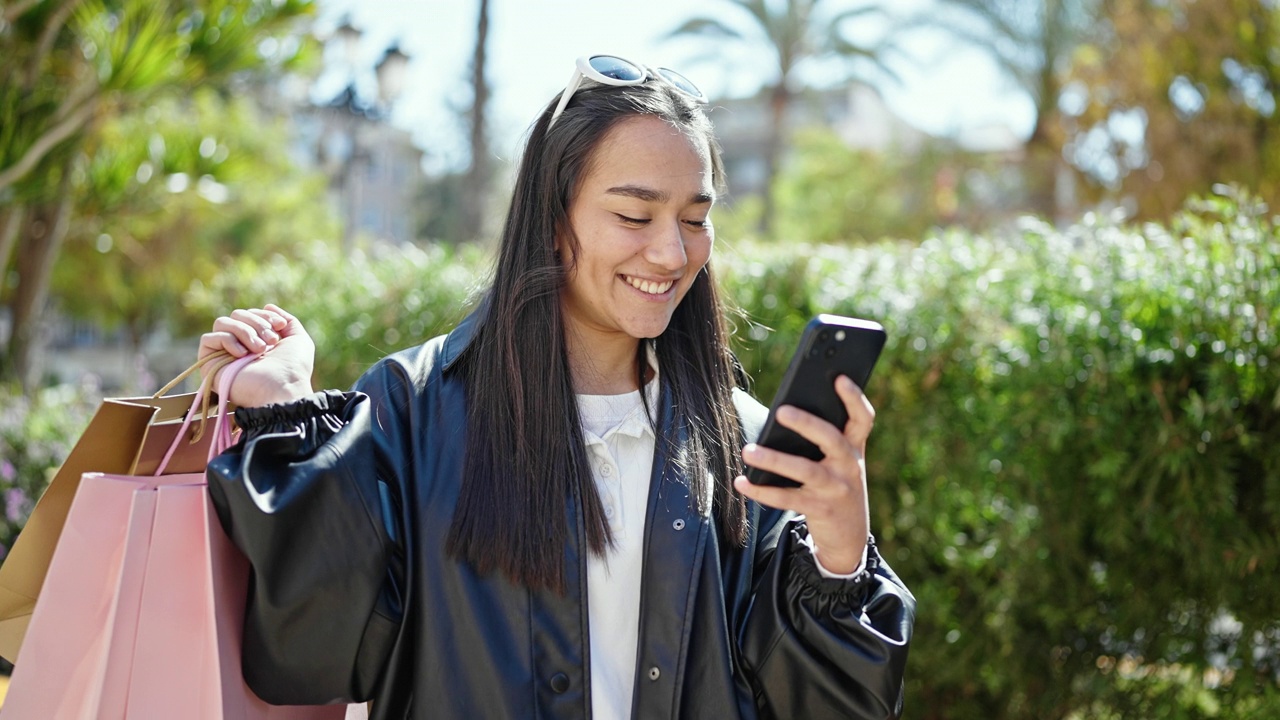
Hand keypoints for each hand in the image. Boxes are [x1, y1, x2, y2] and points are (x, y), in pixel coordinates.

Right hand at [198, 303, 314, 407]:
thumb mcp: (298, 339)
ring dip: (244, 331)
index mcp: (257, 339)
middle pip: (236, 314)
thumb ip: (287, 320)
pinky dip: (227, 340)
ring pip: (222, 322)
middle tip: (270, 341)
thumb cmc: (293, 369)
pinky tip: (242, 354)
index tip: (280, 325)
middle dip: (257, 324)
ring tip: (259, 349)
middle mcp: (239, 345)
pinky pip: (209, 338)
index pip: (250, 314)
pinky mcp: (209, 364)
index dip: (264, 315)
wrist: (283, 389)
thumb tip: (267, 306)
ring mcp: (223, 354)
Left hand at [734, 375, 872, 574]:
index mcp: (855, 447)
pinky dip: (762, 490)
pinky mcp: (819, 509)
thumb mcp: (840, 462)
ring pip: (805, 470)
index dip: (854, 398)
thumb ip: (823, 439)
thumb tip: (782, 415)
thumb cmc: (836, 484)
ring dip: (774, 460)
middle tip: (781, 411)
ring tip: (748, 451)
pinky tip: (742, 482)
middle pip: (831, 439)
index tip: (839, 378)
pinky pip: (787, 498)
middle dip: (807, 424)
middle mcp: (849, 465)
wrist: (849, 535)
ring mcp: (836, 488)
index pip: (863, 418)